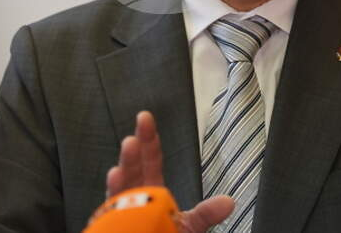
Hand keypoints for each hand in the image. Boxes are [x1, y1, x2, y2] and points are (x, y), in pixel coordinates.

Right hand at [105, 111, 233, 232]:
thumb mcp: (190, 226)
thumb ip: (205, 214)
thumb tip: (228, 202)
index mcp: (152, 189)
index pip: (150, 159)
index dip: (148, 139)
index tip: (145, 118)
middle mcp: (135, 196)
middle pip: (132, 170)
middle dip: (131, 155)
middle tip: (131, 140)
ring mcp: (123, 210)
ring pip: (119, 192)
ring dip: (118, 182)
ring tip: (117, 171)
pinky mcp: (115, 221)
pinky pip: (113, 213)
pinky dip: (113, 206)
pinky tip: (112, 197)